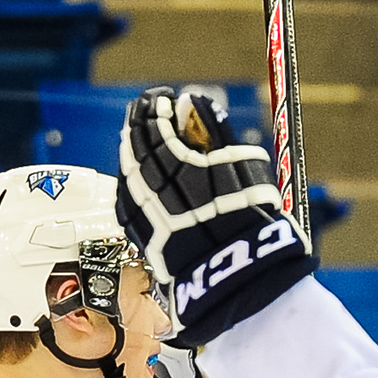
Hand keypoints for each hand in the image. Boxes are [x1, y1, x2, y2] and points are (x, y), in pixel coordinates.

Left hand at [116, 87, 316, 347]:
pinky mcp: (141, 236)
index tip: (164, 98)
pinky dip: (134, 183)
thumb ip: (214, 130)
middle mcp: (148, 184)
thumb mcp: (242, 165)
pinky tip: (143, 181)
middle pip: (135, 147)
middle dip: (140, 126)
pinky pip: (129, 200)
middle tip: (149, 113)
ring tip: (147, 143)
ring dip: (135, 154)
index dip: (155, 107)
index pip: (152, 123)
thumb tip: (194, 101)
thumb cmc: (248, 219)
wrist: (238, 279)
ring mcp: (140, 213)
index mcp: (170, 162)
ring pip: (129, 173)